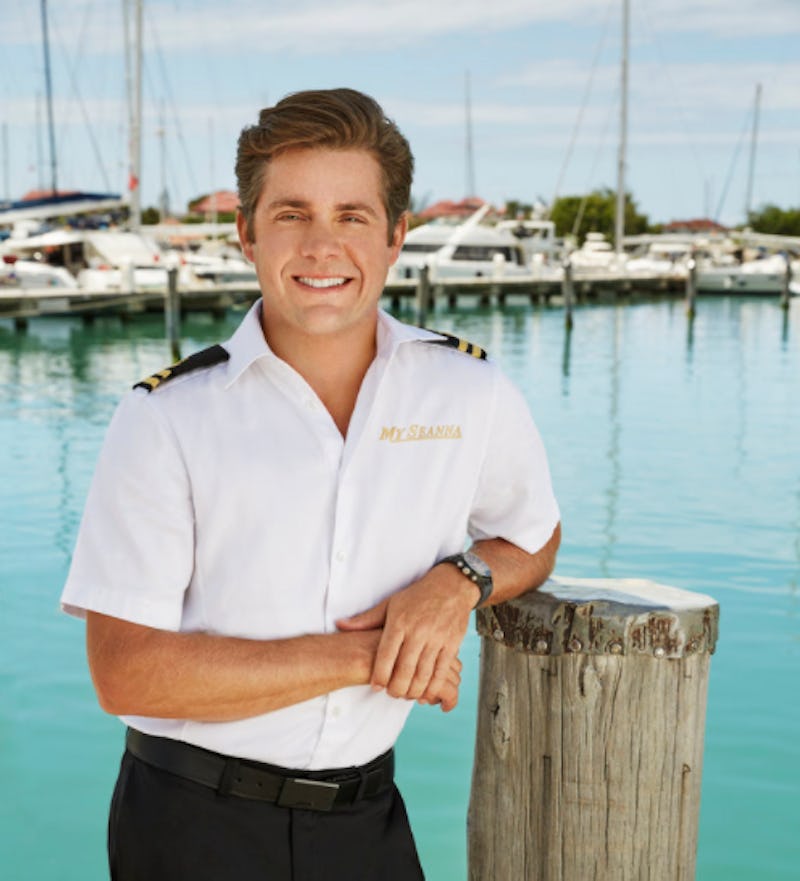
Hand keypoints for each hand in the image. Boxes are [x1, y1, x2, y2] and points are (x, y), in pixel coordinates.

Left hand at [336, 564, 475, 703]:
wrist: (451, 586)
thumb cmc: (418, 596)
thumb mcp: (390, 604)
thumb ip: (366, 619)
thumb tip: (340, 625)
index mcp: (399, 622)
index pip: (386, 656)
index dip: (379, 676)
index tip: (376, 686)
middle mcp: (418, 631)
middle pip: (404, 670)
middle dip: (397, 689)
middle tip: (392, 694)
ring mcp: (436, 639)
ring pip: (423, 675)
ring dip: (414, 691)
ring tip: (407, 694)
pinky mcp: (451, 644)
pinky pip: (442, 672)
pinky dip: (434, 688)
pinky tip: (427, 693)